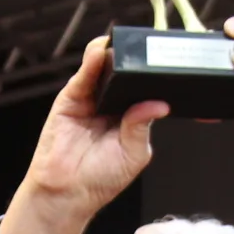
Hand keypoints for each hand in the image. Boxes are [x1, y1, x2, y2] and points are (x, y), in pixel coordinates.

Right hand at [0, 38, 169, 233]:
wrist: (67, 192)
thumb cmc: (100, 179)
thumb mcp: (133, 154)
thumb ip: (142, 126)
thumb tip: (159, 104)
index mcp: (130, 118)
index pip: (143, 90)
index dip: (152, 77)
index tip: (166, 63)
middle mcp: (111, 106)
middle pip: (124, 74)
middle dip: (134, 61)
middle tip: (147, 49)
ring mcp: (91, 100)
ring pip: (103, 69)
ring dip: (112, 54)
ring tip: (122, 42)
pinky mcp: (71, 99)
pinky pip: (83, 76)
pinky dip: (92, 61)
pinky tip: (100, 52)